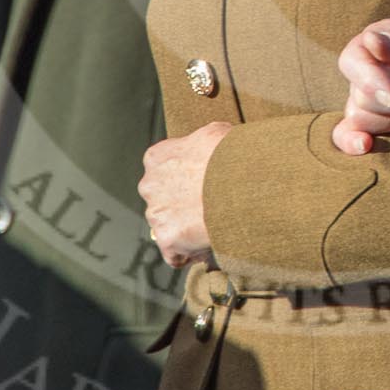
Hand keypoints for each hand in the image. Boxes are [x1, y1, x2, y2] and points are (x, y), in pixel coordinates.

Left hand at [138, 121, 231, 267]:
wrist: (239, 183)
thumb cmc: (231, 156)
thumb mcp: (214, 134)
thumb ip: (200, 142)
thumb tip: (209, 144)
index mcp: (157, 158)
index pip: (163, 174)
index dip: (184, 183)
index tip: (201, 189)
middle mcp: (149, 185)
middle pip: (163, 202)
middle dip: (182, 208)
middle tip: (210, 210)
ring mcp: (156, 213)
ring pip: (167, 228)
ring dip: (186, 231)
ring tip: (214, 228)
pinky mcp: (166, 238)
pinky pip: (174, 254)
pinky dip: (189, 254)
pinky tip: (206, 246)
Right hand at [332, 19, 389, 155]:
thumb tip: (371, 41)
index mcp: (373, 42)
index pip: (353, 61)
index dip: (369, 80)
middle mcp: (364, 71)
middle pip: (362, 97)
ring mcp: (366, 100)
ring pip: (361, 119)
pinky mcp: (371, 123)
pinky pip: (345, 135)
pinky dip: (351, 141)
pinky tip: (364, 145)